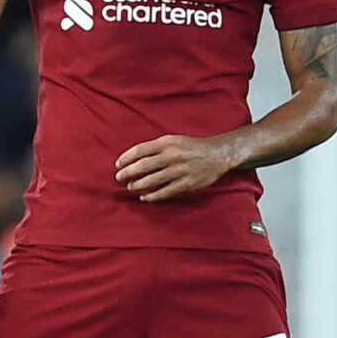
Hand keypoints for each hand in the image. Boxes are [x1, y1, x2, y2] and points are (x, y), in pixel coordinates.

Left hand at [115, 134, 233, 201]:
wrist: (218, 154)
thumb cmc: (192, 147)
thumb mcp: (174, 140)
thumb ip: (156, 147)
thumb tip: (134, 158)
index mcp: (168, 142)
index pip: (140, 150)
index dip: (126, 158)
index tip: (118, 164)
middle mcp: (173, 155)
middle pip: (143, 166)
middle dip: (128, 173)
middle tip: (119, 177)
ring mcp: (180, 170)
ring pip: (152, 180)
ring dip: (138, 185)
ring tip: (130, 187)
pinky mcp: (187, 183)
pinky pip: (166, 192)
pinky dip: (153, 196)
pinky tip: (145, 197)